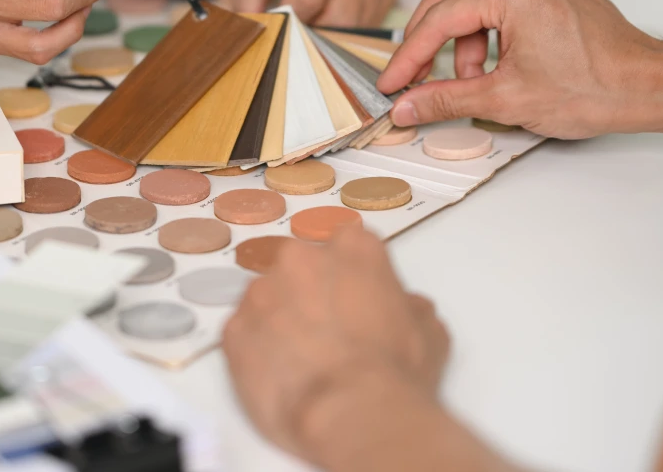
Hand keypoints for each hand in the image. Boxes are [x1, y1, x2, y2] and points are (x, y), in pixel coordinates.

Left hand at [222, 225, 449, 461]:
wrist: (349, 413)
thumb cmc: (395, 372)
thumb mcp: (429, 334)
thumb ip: (412, 308)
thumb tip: (409, 307)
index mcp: (352, 249)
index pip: (348, 248)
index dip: (352, 280)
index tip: (357, 306)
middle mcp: (301, 258)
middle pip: (302, 268)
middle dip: (311, 295)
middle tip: (328, 335)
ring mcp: (261, 292)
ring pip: (268, 299)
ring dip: (280, 321)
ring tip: (300, 362)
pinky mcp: (233, 329)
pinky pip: (244, 333)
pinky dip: (256, 350)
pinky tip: (278, 376)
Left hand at [232, 0, 402, 24]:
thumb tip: (252, 35)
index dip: (289, 21)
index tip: (276, 23)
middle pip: (341, 16)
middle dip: (314, 31)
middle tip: (294, 26)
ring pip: (361, 21)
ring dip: (333, 30)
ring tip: (312, 15)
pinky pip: (376, 15)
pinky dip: (353, 23)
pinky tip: (333, 6)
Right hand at [376, 0, 662, 138]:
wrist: (647, 86)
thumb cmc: (595, 88)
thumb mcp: (507, 99)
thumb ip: (446, 98)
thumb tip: (407, 104)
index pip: (441, 17)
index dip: (409, 53)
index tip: (392, 80)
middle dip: (427, 38)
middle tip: (412, 74)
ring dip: (461, 37)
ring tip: (470, 80)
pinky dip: (487, 29)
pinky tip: (492, 64)